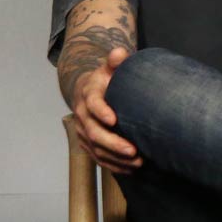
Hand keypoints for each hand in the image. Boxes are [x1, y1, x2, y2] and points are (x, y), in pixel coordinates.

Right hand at [70, 46, 139, 172]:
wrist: (88, 91)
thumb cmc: (106, 79)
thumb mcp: (109, 68)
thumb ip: (115, 61)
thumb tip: (119, 52)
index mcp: (88, 96)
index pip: (92, 104)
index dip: (101, 112)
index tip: (114, 119)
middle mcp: (83, 116)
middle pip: (94, 133)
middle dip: (113, 143)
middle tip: (133, 150)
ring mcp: (84, 132)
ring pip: (96, 149)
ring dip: (116, 158)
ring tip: (138, 162)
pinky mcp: (88, 144)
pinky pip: (98, 157)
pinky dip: (113, 165)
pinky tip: (130, 169)